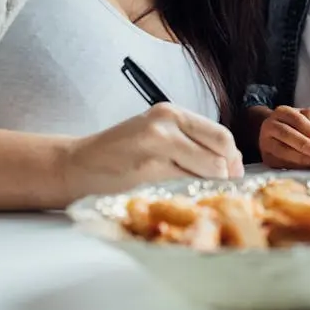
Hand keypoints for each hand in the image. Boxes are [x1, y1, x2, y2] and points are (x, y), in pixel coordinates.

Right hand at [61, 103, 243, 198]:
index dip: (232, 159)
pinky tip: (176, 197)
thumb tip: (232, 163)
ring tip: (193, 192)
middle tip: (217, 188)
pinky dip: (189, 196)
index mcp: (171, 113)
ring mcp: (157, 146)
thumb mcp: (156, 134)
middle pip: (220, 153)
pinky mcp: (148, 171)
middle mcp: (166, 125)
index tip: (232, 174)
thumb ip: (191, 142)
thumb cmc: (120, 152)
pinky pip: (185, 187)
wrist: (77, 164)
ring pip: (207, 172)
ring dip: (206, 187)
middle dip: (224, 175)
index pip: (221, 135)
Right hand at [258, 105, 309, 168]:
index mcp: (282, 112)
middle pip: (286, 134)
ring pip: (281, 151)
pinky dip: (294, 167)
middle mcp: (270, 125)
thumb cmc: (297, 126)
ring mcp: (266, 142)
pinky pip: (280, 163)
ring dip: (300, 158)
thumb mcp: (307, 117)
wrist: (277, 135)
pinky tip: (306, 168)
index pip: (297, 120)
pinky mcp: (267, 158)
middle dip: (304, 145)